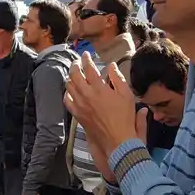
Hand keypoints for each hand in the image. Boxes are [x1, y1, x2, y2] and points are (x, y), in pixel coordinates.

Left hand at [65, 53, 142, 169]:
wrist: (118, 140)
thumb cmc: (125, 118)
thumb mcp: (127, 96)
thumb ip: (118, 78)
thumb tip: (111, 66)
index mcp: (99, 89)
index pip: (89, 68)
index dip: (86, 59)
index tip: (86, 54)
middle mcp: (86, 95)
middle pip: (74, 74)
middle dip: (75, 65)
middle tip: (78, 61)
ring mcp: (80, 105)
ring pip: (69, 86)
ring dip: (71, 77)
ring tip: (74, 74)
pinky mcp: (77, 114)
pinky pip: (67, 100)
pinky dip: (67, 92)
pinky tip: (71, 91)